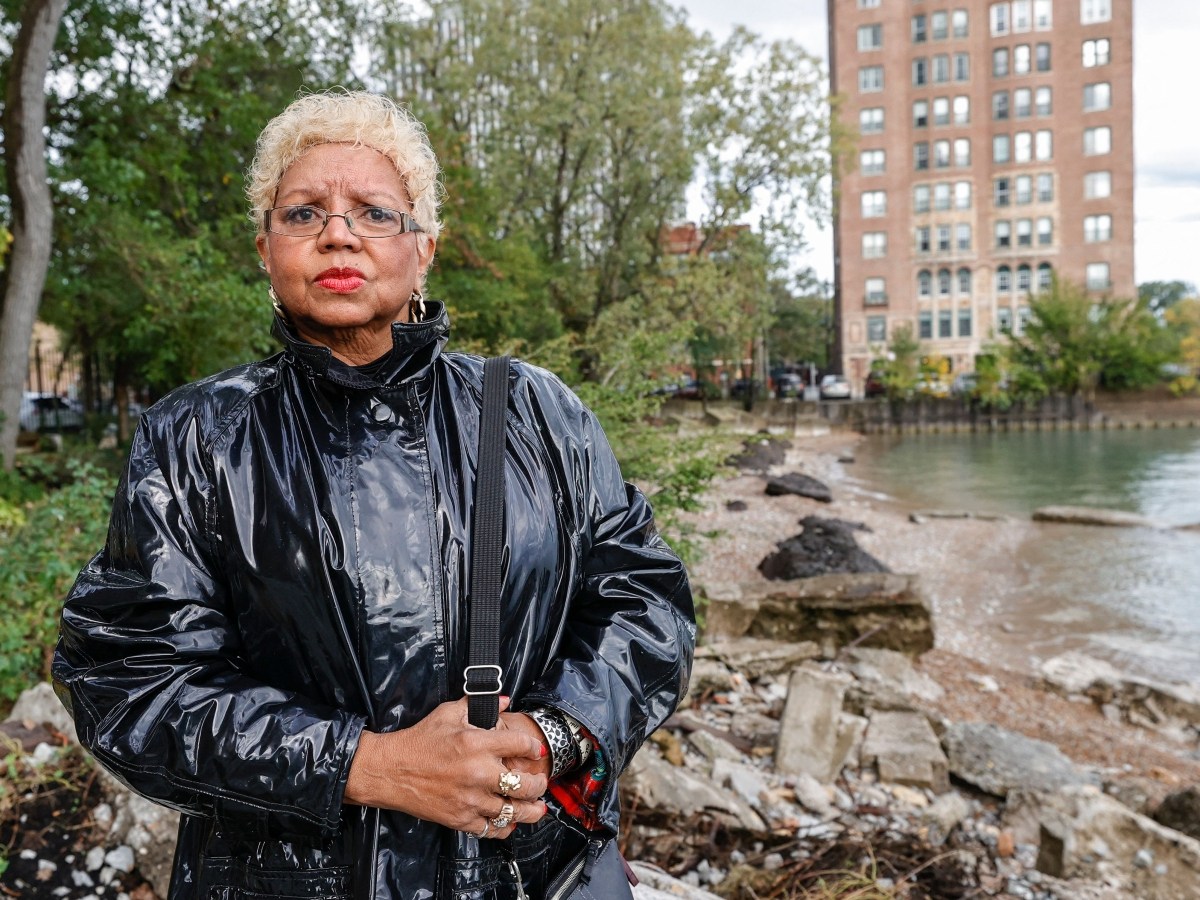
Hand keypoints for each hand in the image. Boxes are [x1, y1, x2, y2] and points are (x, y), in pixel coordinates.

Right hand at [344, 697, 548, 838]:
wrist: (389, 770)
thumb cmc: (418, 741)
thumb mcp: (448, 713)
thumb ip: (477, 706)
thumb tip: (503, 701)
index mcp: (477, 744)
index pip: (520, 745)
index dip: (533, 747)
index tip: (535, 750)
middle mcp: (478, 773)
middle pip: (525, 785)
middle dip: (539, 784)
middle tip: (540, 783)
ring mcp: (470, 799)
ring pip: (513, 811)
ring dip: (530, 811)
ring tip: (537, 808)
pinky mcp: (460, 819)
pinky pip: (491, 829)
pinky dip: (505, 827)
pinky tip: (509, 821)